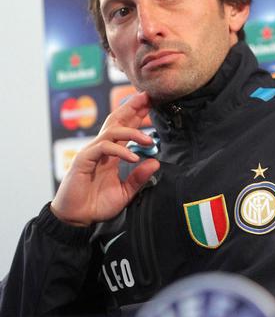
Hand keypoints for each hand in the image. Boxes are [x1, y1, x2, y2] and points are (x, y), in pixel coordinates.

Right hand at [51, 91, 159, 225]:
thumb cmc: (97, 205)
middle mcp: (102, 149)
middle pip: (116, 121)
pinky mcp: (84, 159)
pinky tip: (133, 158)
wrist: (77, 218)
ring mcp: (92, 152)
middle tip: (147, 97)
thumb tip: (156, 162)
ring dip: (132, 131)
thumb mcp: (125, 192)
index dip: (136, 115)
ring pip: (112, 131)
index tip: (151, 104)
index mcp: (112, 154)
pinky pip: (104, 148)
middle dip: (132, 108)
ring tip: (149, 139)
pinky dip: (120, 151)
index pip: (125, 128)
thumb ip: (139, 178)